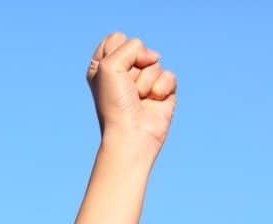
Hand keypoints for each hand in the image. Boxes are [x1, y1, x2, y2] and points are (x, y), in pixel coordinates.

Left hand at [86, 33, 176, 155]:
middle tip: (127, 89)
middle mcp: (123, 72)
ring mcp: (144, 81)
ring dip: (146, 82)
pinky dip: (161, 89)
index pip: (117, 38)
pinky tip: (153, 102)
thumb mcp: (109, 65)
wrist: (131, 134)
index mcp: (103, 65)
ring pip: (155, 62)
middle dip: (133, 68)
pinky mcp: (162, 91)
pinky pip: (169, 75)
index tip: (111, 74)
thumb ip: (130, 46)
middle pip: (139, 49)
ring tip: (139, 99)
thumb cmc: (114, 104)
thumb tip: (155, 57)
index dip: (118, 53)